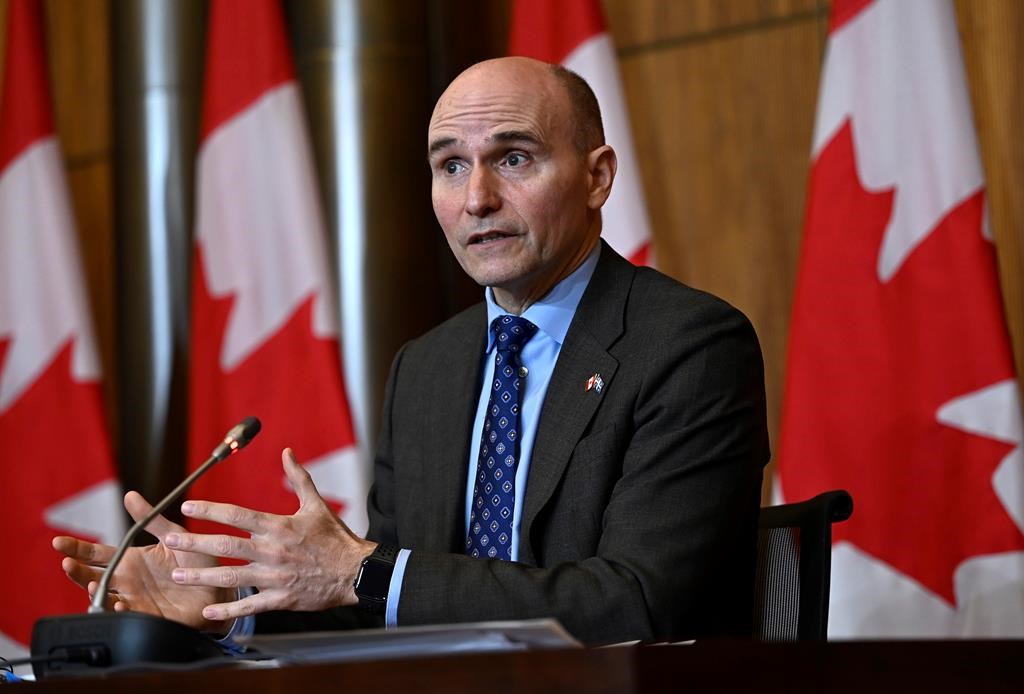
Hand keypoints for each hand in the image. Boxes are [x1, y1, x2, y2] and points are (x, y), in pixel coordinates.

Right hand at [53, 492, 233, 631]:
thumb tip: (130, 495)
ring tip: (89, 583)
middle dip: (77, 571)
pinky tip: (119, 603)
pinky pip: (130, 615)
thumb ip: (152, 519)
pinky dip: (122, 610)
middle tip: (67, 564)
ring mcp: (137, 599)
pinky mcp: (150, 615)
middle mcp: (129, 581)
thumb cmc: (198, 562)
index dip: (77, 548)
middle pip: (93, 576)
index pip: (97, 554)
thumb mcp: (175, 535)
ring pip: (105, 598)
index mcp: (132, 560)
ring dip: (95, 592)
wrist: (220, 588)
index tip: (59, 542)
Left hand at [163, 448, 375, 621]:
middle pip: (225, 545)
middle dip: (194, 541)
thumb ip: (299, 478)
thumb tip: (287, 452)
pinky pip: (250, 605)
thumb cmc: (335, 538)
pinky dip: (227, 608)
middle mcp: (273, 550)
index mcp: (279, 526)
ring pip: (230, 576)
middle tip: (170, 539)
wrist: (355, 572)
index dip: (210, 509)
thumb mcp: (317, 504)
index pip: (237, 514)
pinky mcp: (281, 598)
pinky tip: (207, 610)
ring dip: (201, 575)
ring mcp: (275, 576)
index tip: (187, 506)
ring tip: (177, 573)